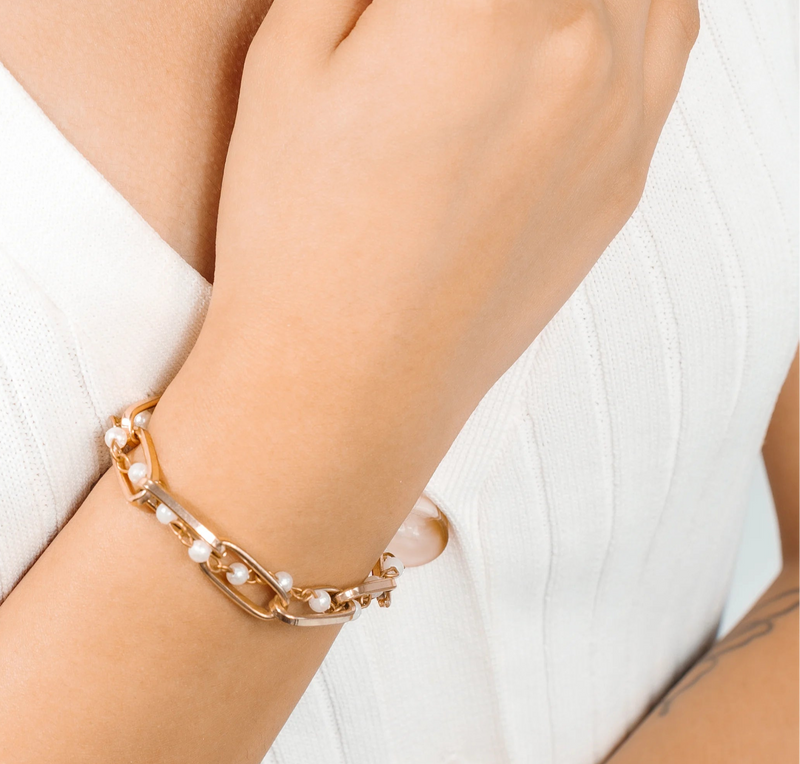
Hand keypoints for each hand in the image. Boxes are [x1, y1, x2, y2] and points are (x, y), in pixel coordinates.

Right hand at [210, 0, 699, 413]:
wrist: (352, 379)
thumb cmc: (301, 233)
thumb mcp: (292, 55)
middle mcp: (581, 46)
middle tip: (451, 10)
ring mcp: (619, 120)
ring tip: (514, 13)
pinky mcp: (623, 181)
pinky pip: (667, 47)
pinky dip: (635, 8)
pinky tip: (583, 20)